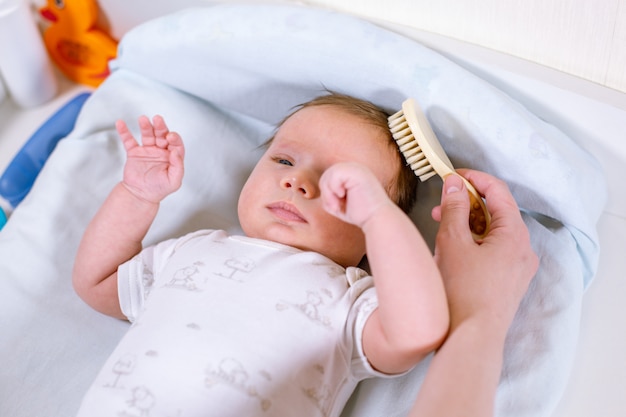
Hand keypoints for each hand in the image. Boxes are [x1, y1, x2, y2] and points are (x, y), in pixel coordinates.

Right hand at [117, 115, 184, 203]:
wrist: (141, 195)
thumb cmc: (160, 189)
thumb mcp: (174, 181)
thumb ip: (178, 166)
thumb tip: (176, 151)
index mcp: (172, 156)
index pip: (176, 143)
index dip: (174, 138)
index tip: (170, 136)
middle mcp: (161, 151)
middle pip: (162, 135)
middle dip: (160, 127)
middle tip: (158, 119)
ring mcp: (147, 150)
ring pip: (147, 134)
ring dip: (145, 126)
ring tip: (143, 119)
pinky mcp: (134, 153)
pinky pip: (129, 140)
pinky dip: (124, 132)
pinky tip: (120, 123)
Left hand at [319, 162, 391, 228]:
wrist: (377, 219)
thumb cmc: (360, 214)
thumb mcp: (338, 202)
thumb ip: (328, 193)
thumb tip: (316, 190)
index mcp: (352, 173)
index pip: (329, 177)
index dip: (327, 192)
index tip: (335, 207)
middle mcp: (355, 168)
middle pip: (327, 174)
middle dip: (326, 193)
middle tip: (335, 207)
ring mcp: (357, 168)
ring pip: (329, 174)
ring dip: (328, 193)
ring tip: (337, 205)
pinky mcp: (357, 172)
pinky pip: (335, 175)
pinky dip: (333, 188)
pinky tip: (342, 196)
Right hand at [432, 170, 538, 331]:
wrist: (471, 337)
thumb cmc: (463, 292)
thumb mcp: (452, 242)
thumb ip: (454, 208)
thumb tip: (454, 185)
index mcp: (515, 235)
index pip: (498, 192)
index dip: (474, 179)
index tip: (452, 176)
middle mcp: (524, 249)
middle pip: (496, 212)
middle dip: (467, 204)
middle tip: (441, 205)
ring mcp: (519, 267)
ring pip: (493, 232)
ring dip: (468, 224)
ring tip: (442, 229)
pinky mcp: (509, 281)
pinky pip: (494, 251)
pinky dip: (475, 243)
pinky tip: (454, 250)